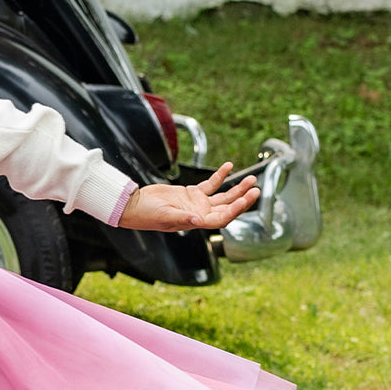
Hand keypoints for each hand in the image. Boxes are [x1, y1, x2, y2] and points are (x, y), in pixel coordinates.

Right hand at [118, 162, 259, 232]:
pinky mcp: (191, 193)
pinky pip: (210, 185)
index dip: (236, 209)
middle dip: (243, 198)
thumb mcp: (165, 216)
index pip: (223, 218)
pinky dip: (220, 176)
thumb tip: (197, 221)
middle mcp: (200, 214)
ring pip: (223, 196)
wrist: (135, 205)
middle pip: (228, 207)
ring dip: (236, 188)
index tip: (246, 198)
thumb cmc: (146, 215)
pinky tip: (228, 167)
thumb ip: (183, 218)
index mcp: (196, 222)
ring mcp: (197, 203)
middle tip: (256, 188)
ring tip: (250, 178)